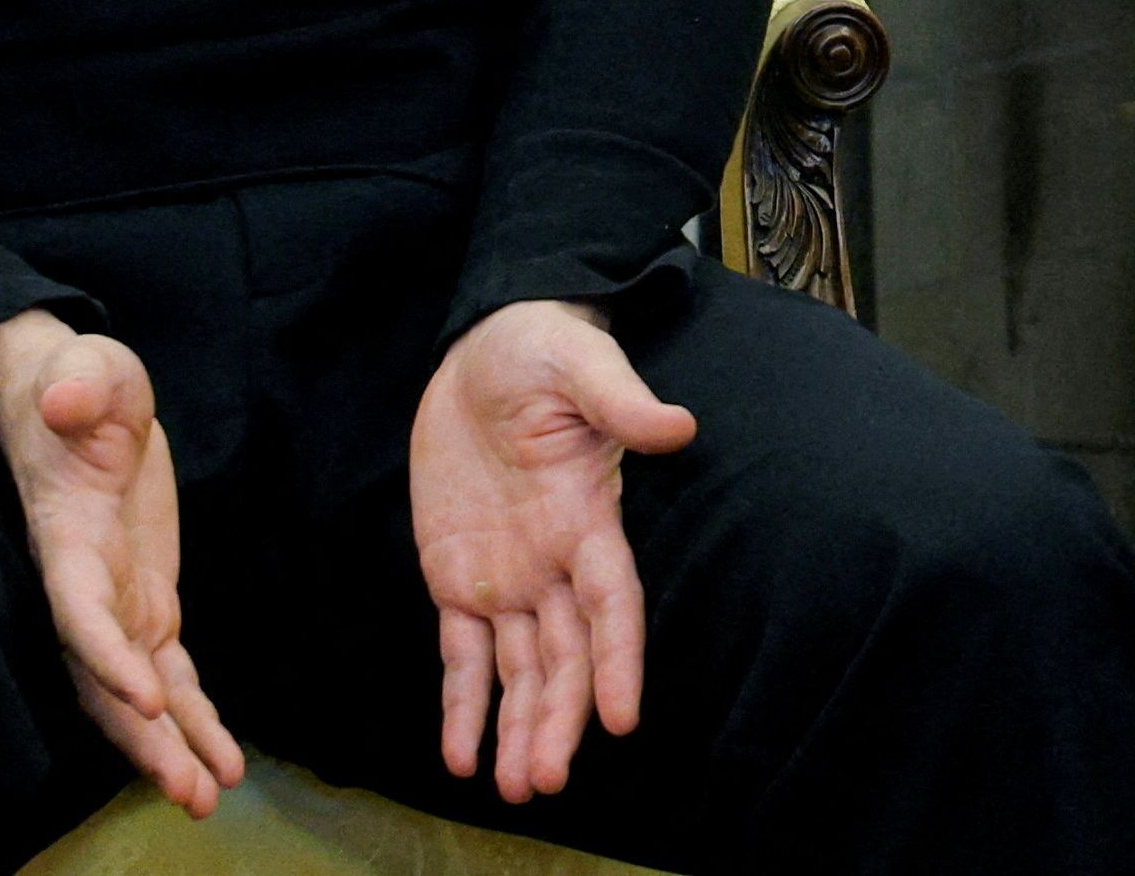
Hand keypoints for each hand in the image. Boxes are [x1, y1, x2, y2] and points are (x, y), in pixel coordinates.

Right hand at [0, 309, 244, 816]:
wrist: (72, 397)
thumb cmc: (78, 381)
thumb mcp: (88, 368)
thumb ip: (81, 383)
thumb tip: (68, 396)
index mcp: (68, 537)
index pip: (80, 606)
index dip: (105, 652)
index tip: (144, 693)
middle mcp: (86, 583)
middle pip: (105, 676)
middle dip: (142, 735)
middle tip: (186, 788)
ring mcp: (118, 599)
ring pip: (138, 691)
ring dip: (170, 746)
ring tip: (206, 797)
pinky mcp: (147, 601)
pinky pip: (170, 673)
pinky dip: (193, 718)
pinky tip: (222, 763)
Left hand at [410, 298, 696, 802]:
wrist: (483, 349)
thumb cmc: (540, 348)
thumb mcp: (579, 364)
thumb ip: (621, 402)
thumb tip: (677, 428)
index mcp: (585, 517)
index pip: (611, 603)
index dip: (619, 661)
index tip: (623, 718)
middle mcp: (553, 561)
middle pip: (565, 657)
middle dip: (560, 718)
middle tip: (544, 779)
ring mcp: (507, 575)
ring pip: (520, 670)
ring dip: (521, 727)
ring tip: (514, 786)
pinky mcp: (457, 576)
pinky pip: (462, 654)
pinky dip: (463, 705)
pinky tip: (462, 755)